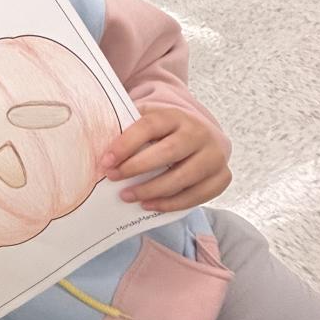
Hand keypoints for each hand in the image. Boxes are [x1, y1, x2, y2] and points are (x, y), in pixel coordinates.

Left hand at [101, 108, 231, 212]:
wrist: (201, 134)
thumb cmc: (165, 131)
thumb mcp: (148, 121)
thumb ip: (128, 128)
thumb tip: (98, 143)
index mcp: (176, 115)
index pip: (150, 126)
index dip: (126, 143)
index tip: (106, 160)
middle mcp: (199, 133)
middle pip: (168, 152)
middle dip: (137, 168)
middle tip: (113, 178)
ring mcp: (214, 156)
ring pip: (183, 177)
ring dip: (151, 190)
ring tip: (126, 196)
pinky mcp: (222, 177)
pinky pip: (197, 196)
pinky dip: (171, 203)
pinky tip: (149, 204)